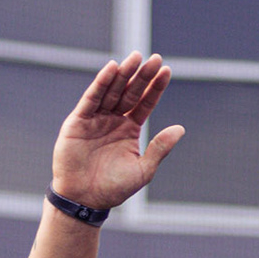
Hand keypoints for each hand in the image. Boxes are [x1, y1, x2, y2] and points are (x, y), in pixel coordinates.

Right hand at [50, 53, 180, 210]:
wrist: (84, 200)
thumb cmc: (113, 188)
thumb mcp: (143, 169)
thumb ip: (160, 148)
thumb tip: (181, 128)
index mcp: (129, 129)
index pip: (145, 103)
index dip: (155, 87)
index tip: (167, 71)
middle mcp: (113, 120)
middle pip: (130, 92)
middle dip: (142, 76)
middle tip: (155, 58)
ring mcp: (95, 118)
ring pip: (112, 91)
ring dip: (124, 74)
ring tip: (136, 57)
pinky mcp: (78, 120)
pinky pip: (92, 98)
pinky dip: (101, 83)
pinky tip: (113, 69)